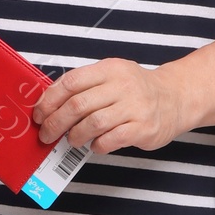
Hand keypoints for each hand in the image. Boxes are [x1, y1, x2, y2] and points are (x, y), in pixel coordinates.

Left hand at [33, 58, 190, 155]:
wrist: (175, 98)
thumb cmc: (136, 90)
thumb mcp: (111, 76)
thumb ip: (84, 86)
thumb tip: (48, 104)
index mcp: (110, 69)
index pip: (71, 82)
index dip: (50, 100)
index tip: (39, 114)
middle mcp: (122, 85)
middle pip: (78, 105)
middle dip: (56, 122)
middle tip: (47, 134)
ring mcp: (135, 107)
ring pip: (93, 123)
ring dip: (75, 135)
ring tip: (71, 140)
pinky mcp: (143, 128)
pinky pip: (111, 140)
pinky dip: (97, 146)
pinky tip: (95, 145)